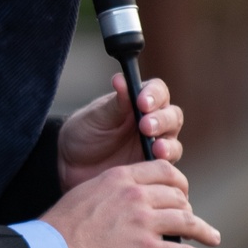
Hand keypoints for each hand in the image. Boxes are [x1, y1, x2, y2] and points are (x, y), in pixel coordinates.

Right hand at [41, 159, 227, 247]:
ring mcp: (144, 221)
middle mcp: (136, 195)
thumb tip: (127, 200)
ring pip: (187, 221)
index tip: (180, 194)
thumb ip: (113, 191)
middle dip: (187, 207)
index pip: (163, 170)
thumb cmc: (64, 225)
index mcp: (121, 177)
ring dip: (203, 231)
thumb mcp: (88, 192)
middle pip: (178, 195)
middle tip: (191, 220)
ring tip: (212, 238)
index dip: (177, 183)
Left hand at [57, 74, 183, 191]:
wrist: (73, 165)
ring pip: (174, 142)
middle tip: (145, 126)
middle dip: (162, 120)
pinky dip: (165, 165)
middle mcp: (153, 121)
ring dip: (168, 144)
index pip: (157, 91)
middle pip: (172, 116)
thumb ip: (115, 103)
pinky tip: (155, 164)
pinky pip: (167, 167)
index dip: (154, 95)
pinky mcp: (154, 168)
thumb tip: (121, 79)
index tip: (142, 102)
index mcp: (138, 102)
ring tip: (156, 148)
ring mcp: (155, 145)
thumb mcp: (96, 117)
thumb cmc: (85, 134)